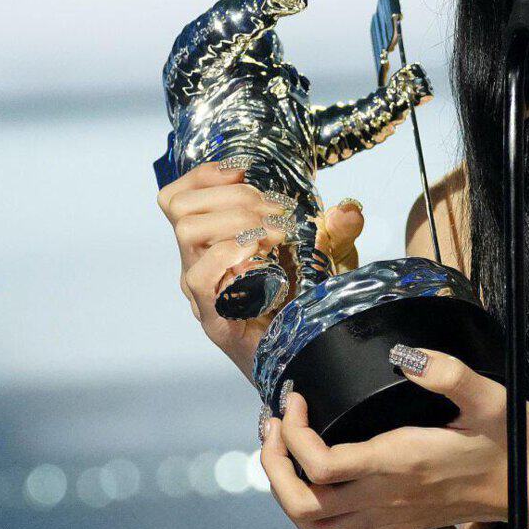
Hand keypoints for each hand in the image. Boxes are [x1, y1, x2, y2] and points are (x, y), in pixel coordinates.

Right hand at [155, 161, 365, 380]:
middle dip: (234, 196)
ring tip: (276, 234)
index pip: (179, 197)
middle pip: (181, 207)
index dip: (204, 175)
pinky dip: (230, 253)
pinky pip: (201, 276)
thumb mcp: (328, 257)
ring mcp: (202, 291)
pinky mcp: (214, 318)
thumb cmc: (308, 305)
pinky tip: (262, 254)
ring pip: (187, 231)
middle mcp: (199, 263)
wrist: (310, 357)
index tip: (243, 171)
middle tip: (278, 213)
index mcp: (212, 242)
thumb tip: (349, 209)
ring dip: (237, 220)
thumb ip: (337, 230)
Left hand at [259, 345, 528, 528]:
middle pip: (303, 504)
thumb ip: (447, 372)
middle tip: (275, 424)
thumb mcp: (490, 396)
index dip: (294, 432)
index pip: (321, 464)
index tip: (298, 397)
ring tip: (286, 453)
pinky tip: (319, 486)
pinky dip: (316, 520)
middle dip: (274, 464)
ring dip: (287, 493)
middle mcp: (387, 498)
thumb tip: (404, 354)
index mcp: (400, 463)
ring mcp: (389, 518)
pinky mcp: (397, 528)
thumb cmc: (512, 441)